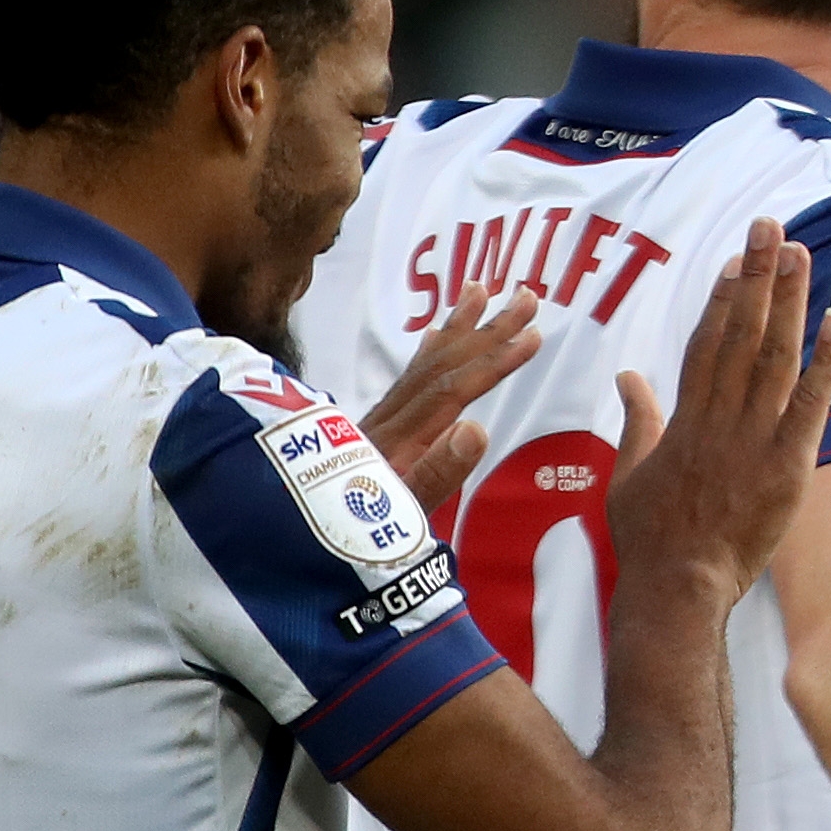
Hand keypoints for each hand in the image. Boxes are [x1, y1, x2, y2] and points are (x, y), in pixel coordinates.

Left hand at [357, 281, 540, 514]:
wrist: (298, 542)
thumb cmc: (359, 537)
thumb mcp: (402, 516)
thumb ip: (437, 474)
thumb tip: (476, 428)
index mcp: (400, 442)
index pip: (453, 390)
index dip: (494, 361)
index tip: (533, 335)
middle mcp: (387, 422)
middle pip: (440, 366)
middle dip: (486, 329)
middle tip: (528, 296)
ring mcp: (378, 423)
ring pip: (422, 365)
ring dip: (458, 327)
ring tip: (483, 289)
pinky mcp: (374, 430)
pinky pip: (406, 379)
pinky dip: (427, 351)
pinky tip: (437, 334)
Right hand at [603, 219, 830, 608]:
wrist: (676, 587)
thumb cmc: (649, 539)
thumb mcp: (629, 473)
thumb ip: (636, 421)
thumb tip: (629, 378)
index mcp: (682, 417)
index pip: (706, 343)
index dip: (724, 297)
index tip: (736, 259)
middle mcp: (718, 416)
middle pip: (741, 333)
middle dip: (756, 277)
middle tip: (771, 228)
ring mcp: (752, 437)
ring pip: (774, 356)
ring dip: (789, 302)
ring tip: (800, 254)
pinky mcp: (786, 464)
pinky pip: (810, 405)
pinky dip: (826, 363)